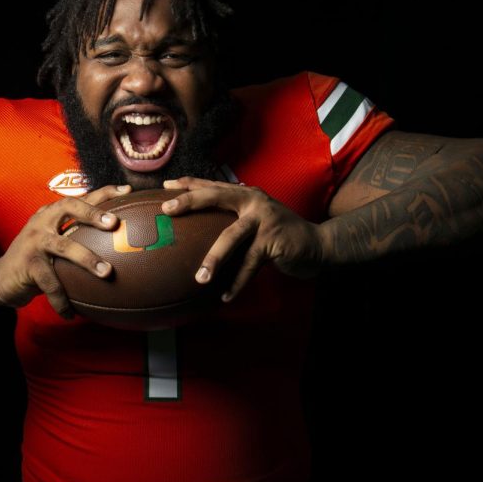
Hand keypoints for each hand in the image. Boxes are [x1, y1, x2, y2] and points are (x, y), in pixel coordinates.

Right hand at [0, 184, 129, 318]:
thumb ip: (78, 240)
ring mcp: (33, 241)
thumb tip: (120, 246)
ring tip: (107, 272)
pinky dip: (62, 300)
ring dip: (87, 259)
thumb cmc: (38, 261)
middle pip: (68, 207)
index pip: (80, 198)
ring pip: (63, 246)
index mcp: (52, 214)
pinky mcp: (26, 264)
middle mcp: (42, 222)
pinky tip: (72, 314)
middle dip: (92, 213)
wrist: (0, 279)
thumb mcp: (56, 245)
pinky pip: (50, 282)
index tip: (127, 191)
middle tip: (113, 223)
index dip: (103, 192)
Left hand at [161, 177, 325, 302]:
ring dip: (214, 259)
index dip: (189, 184)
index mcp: (246, 194)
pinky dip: (237, 283)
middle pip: (217, 197)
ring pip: (231, 236)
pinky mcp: (273, 241)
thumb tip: (200, 228)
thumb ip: (233, 218)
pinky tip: (226, 297)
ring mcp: (264, 220)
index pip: (212, 185)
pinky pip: (249, 265)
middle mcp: (254, 201)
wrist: (316, 244)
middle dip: (190, 202)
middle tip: (167, 211)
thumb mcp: (255, 219)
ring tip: (200, 278)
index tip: (166, 186)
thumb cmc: (279, 234)